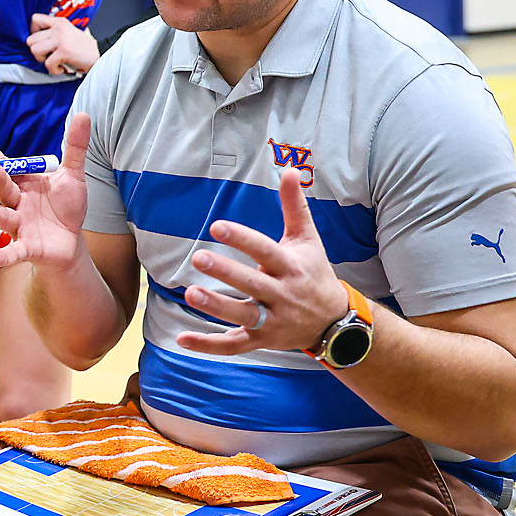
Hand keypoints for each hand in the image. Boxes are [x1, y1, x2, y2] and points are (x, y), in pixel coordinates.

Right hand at [0, 112, 90, 270]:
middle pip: (4, 190)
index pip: (9, 169)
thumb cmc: (66, 207)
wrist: (71, 241)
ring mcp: (19, 226)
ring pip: (2, 216)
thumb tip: (82, 114)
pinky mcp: (27, 248)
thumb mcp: (73, 176)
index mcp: (25, 184)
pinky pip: (13, 252)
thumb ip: (74, 148)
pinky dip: (2, 256)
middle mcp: (17, 203)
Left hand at [27, 14, 98, 74]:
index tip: (42, 42)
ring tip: (54, 61)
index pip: (34, 19)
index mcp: (59, 22)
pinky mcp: (64, 51)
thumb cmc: (84, 47)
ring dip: (43, 60)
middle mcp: (58, 28)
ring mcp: (61, 39)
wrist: (101, 53)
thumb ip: (54, 32)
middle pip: (30, 39)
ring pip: (34, 50)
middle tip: (49, 55)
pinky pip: (47, 64)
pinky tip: (62, 67)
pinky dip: (54, 70)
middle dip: (37, 51)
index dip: (33, 32)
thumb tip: (37, 39)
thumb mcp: (69, 32)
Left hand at [175, 169, 351, 355]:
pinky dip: (208, 345)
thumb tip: (289, 169)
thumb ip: (294, 206)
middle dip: (226, 273)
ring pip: (243, 316)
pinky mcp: (261, 340)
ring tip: (190, 294)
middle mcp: (282, 294)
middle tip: (198, 258)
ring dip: (216, 308)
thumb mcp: (308, 239)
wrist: (334, 321)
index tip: (217, 226)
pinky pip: (233, 345)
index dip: (242, 239)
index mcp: (291, 266)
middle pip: (252, 284)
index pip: (264, 250)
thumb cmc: (313, 272)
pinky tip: (182, 339)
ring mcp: (272, 320)